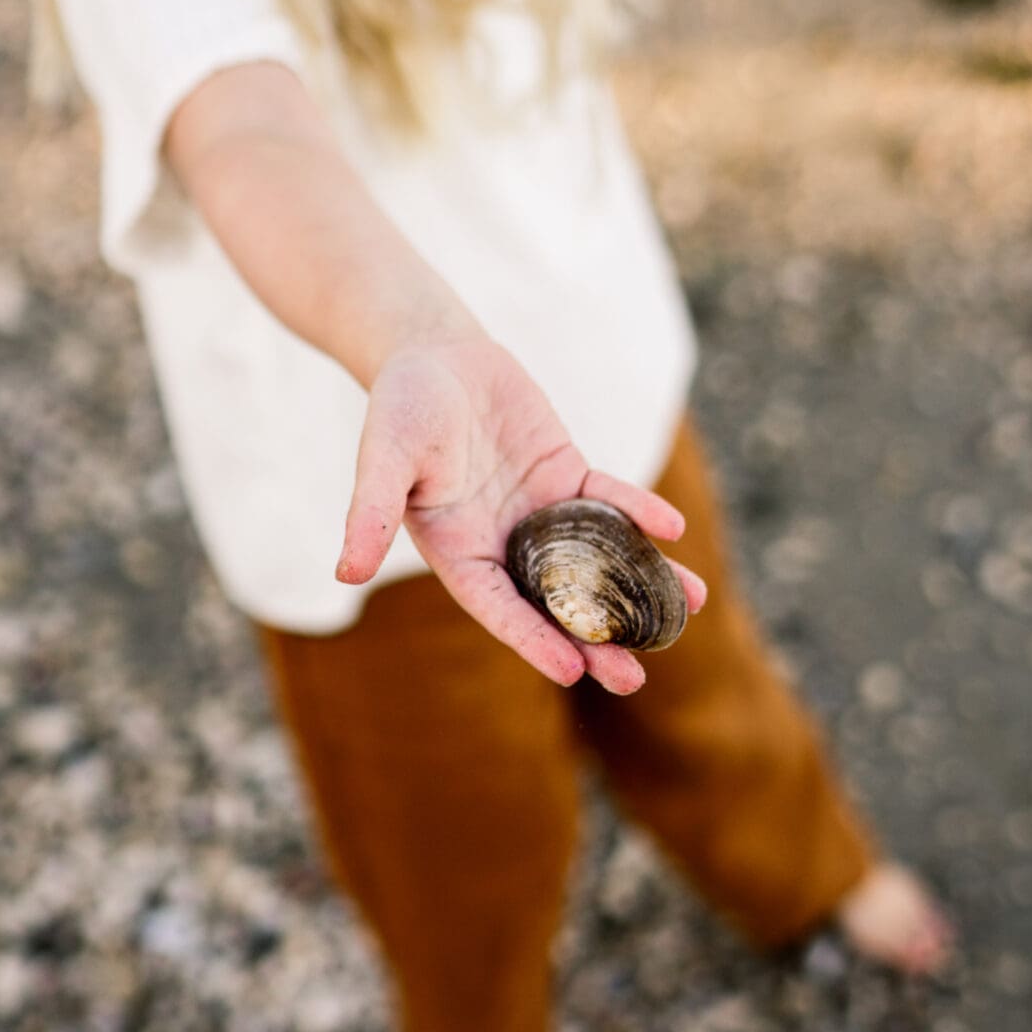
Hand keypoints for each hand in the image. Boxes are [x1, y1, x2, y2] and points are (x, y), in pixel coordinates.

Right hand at [336, 337, 705, 692]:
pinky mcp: (566, 475)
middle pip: (556, 600)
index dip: (534, 640)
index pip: (499, 608)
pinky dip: (640, 514)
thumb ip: (367, 514)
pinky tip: (672, 530)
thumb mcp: (381, 458)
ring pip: (596, 558)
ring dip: (639, 583)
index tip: (572, 672)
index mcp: (458, 552)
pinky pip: (609, 501)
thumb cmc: (398, 408)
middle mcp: (503, 542)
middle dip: (596, 638)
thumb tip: (344, 572)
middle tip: (635, 678)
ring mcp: (540, 512)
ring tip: (688, 609)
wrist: (430, 352)